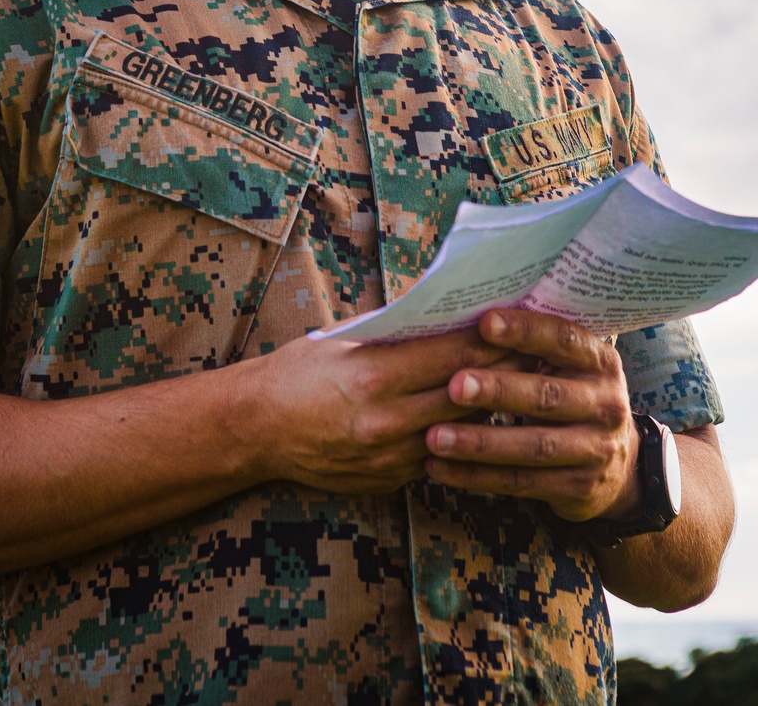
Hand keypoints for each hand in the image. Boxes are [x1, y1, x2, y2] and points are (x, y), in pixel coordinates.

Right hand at [252, 326, 529, 494]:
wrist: (256, 429)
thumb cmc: (296, 372)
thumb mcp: (342, 340)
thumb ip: (395, 334)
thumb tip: (448, 316)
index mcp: (375, 377)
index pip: (453, 356)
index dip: (493, 339)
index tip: (522, 321)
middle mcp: (387, 421)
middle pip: (467, 393)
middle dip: (506, 370)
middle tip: (540, 348)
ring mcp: (391, 457)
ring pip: (462, 430)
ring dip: (493, 406)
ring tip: (523, 383)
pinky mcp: (391, 480)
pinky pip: (439, 454)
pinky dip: (462, 434)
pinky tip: (482, 418)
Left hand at [423, 308, 640, 521]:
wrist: (618, 464)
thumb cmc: (569, 393)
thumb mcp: (567, 366)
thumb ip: (531, 345)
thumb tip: (465, 313)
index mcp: (601, 362)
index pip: (564, 339)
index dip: (525, 331)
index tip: (484, 323)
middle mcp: (606, 404)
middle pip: (547, 396)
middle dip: (498, 390)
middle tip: (454, 385)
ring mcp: (596, 450)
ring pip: (532, 447)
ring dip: (479, 443)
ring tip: (434, 438)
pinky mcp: (579, 488)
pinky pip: (521, 482)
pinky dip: (476, 476)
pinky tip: (439, 468)